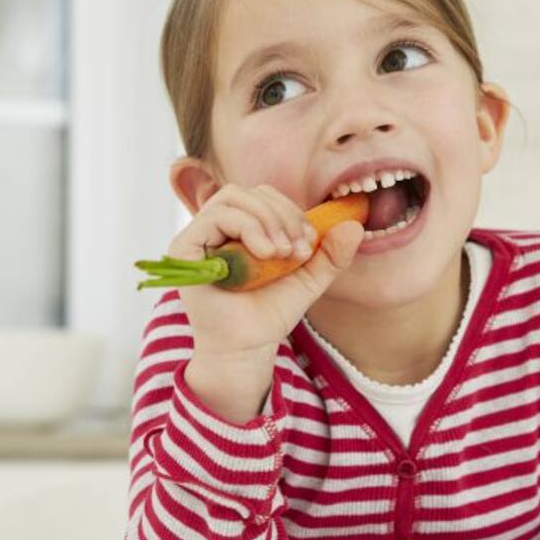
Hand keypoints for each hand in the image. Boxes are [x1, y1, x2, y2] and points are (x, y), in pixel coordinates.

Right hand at [172, 184, 363, 421]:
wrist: (247, 347)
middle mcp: (217, 228)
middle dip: (282, 215)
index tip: (308, 244)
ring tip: (279, 253)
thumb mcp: (308, 279)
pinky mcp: (184, 247)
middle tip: (296, 250)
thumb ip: (330, 254)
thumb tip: (355, 225)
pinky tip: (264, 254)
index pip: (264, 196)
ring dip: (266, 220)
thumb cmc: (270, 313)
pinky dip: (247, 227)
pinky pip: (215, 216)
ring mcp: (198, 235)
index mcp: (243, 228)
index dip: (290, 211)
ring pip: (232, 198)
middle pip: (250, 192)